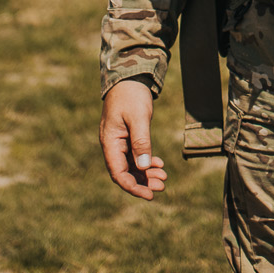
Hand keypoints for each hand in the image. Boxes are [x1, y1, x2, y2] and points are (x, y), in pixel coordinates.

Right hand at [99, 79, 167, 199]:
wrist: (130, 77)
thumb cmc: (132, 95)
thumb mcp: (139, 118)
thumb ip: (141, 141)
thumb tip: (143, 167)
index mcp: (110, 142)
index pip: (118, 173)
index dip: (133, 186)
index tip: (149, 194)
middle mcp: (112, 145)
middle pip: (125, 172)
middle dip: (143, 182)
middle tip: (162, 186)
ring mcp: (119, 142)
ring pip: (131, 165)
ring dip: (146, 173)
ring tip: (163, 178)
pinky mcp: (127, 137)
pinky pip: (135, 156)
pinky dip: (146, 162)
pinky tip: (159, 164)